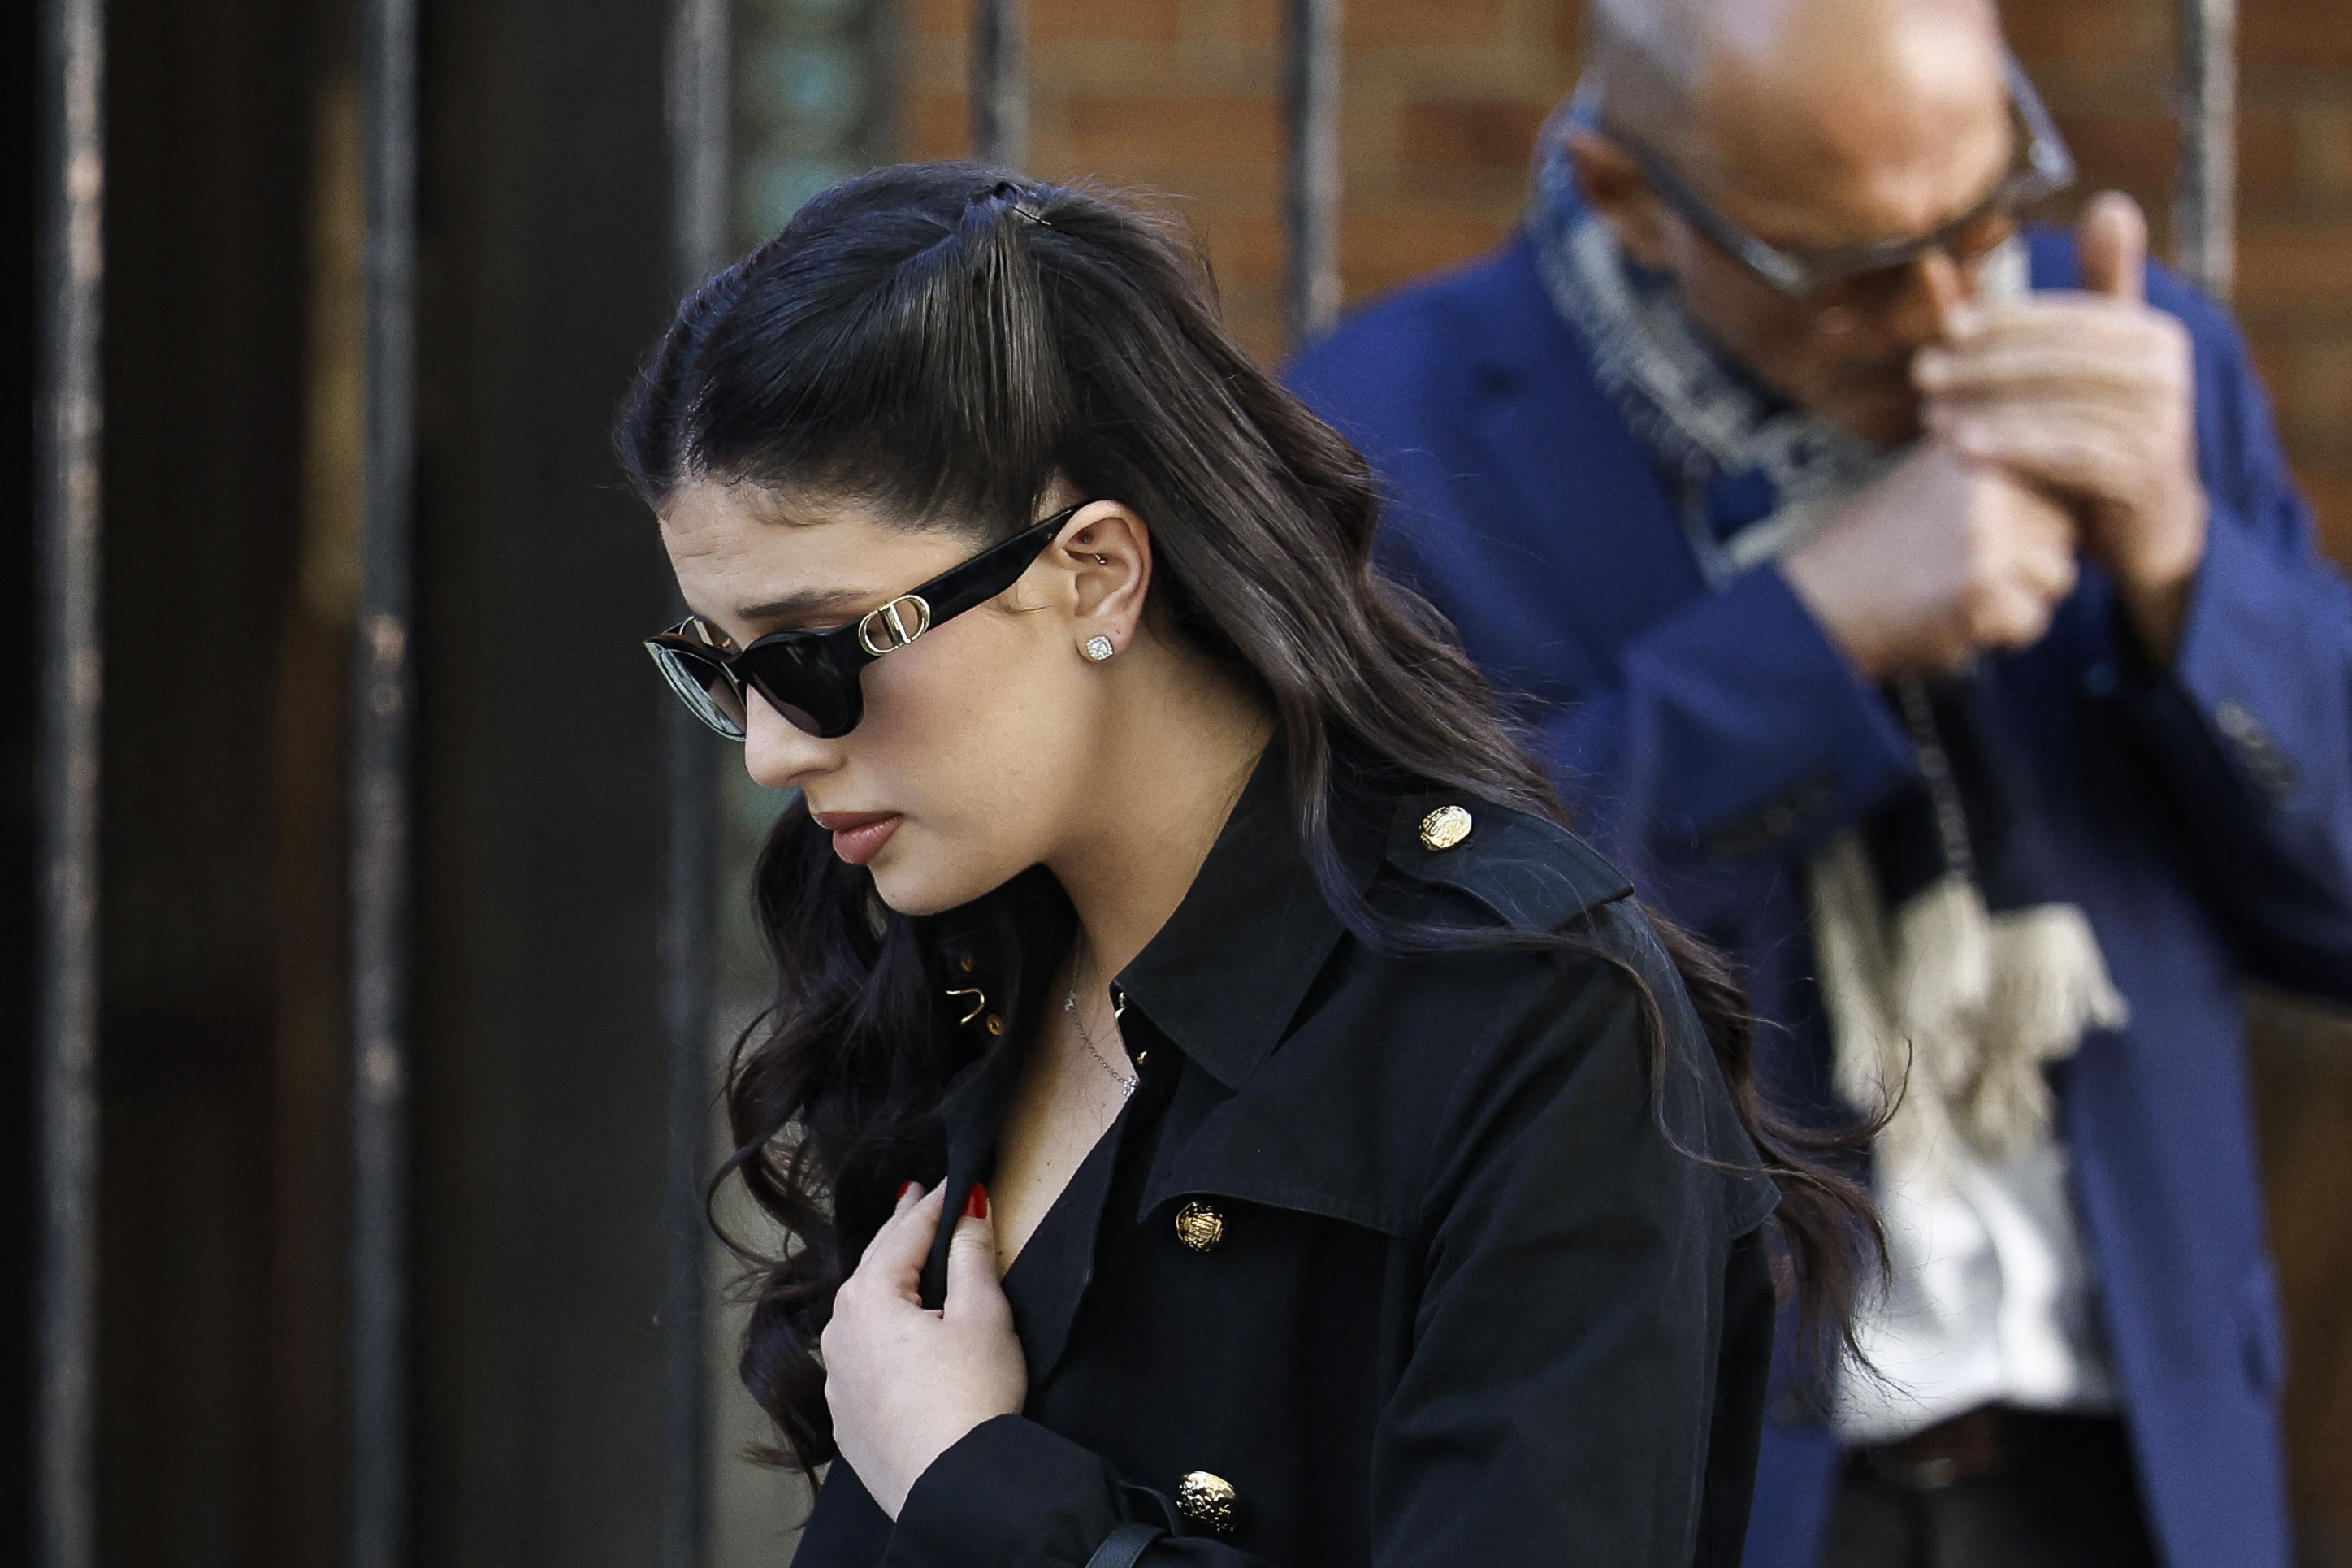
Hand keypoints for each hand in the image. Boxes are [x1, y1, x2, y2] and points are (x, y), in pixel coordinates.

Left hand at [820, 1182, 1026, 1517]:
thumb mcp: (983, 1315)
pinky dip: (877, 1335)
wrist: (955, 1489)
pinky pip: (859, 1358)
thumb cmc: (971, 1400)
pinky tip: (893, 1337)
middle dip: (897, 1231)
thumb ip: (971, 1256)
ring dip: (881, 1282)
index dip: (934, 1204)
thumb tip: (969, 1213)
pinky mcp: (848, 1418)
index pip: (905, 1234)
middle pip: (873, 1267)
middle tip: (914, 1199)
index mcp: (870, 1300)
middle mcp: (841, 1334)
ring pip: (859, 1313)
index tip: (954, 1182)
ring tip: (901, 1262)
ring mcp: (839, 1380)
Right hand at [1781, 440, 2080, 680]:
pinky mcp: (1981, 585)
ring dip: (2016, 598)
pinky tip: (1945, 617)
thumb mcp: (1934, 478)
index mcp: (1975, 440)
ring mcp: (1985, 531)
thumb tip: (2090, 469)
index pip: (2061, 472)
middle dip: (2027, 559)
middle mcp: (1984, 476)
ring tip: (1950, 589)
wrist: (1815, 604)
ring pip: (2057, 576)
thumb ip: (2002, 464)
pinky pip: (2032, 621)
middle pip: (2065, 528)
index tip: (1987, 534)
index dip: (2036, 516)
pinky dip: (1996, 634)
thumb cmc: (1876, 550)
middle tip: (1957, 564)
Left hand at [1914, 191, 2208, 660]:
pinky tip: (1960, 448)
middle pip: (2056, 359)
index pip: (2063, 317)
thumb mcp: (2100, 362)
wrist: (2147, 526)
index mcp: (2150, 334)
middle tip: (1922, 370)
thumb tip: (2109, 200)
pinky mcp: (2145, 472)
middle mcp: (2165, 371)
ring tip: (1928, 414)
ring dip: (1986, 407)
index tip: (1944, 326)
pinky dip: (2011, 447)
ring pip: (2056, 405)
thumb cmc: (2104, 435)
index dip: (2002, 320)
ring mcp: (2161, 423)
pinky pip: (2067, 452)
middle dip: (1983, 363)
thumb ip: (2097, 289)